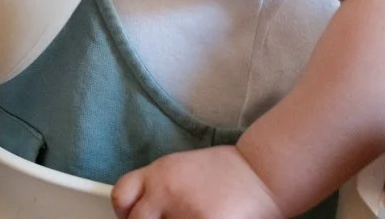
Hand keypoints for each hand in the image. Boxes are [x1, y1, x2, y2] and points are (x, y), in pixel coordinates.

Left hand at [112, 146, 283, 218]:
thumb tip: (142, 212)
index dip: (124, 213)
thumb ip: (159, 188)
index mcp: (158, 174)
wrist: (262, 172)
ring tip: (186, 218)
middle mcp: (166, 191)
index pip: (122, 197)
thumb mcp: (182, 170)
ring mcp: (184, 211)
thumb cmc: (226, 173)